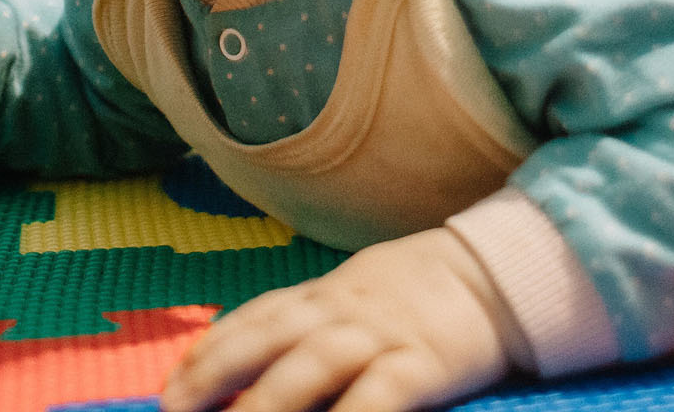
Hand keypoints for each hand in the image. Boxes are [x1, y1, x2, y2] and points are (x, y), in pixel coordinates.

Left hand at [161, 229, 516, 411]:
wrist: (501, 275)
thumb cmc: (422, 294)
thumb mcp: (360, 295)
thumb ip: (312, 322)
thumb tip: (254, 358)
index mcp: (327, 294)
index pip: (255, 318)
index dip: (210, 353)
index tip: (172, 387)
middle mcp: (344, 310)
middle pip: (269, 337)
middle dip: (216, 374)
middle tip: (175, 409)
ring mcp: (381, 335)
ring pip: (311, 365)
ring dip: (266, 400)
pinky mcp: (421, 365)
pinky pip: (377, 398)